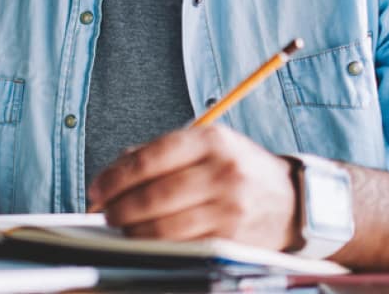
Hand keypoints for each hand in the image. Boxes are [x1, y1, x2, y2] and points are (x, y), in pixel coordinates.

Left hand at [87, 124, 298, 250]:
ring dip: (134, 232)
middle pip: (154, 196)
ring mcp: (231, 208)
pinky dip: (157, 247)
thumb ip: (154, 155)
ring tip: (121, 228)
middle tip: (104, 214)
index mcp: (210, 140)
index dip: (115, 177)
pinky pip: (184, 247)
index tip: (96, 189)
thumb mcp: (203, 147)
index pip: (149, 158)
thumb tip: (107, 179)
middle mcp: (223, 171)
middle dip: (119, 208)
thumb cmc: (234, 168)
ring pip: (166, 227)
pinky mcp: (234, 240)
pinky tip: (146, 242)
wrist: (292, 200)